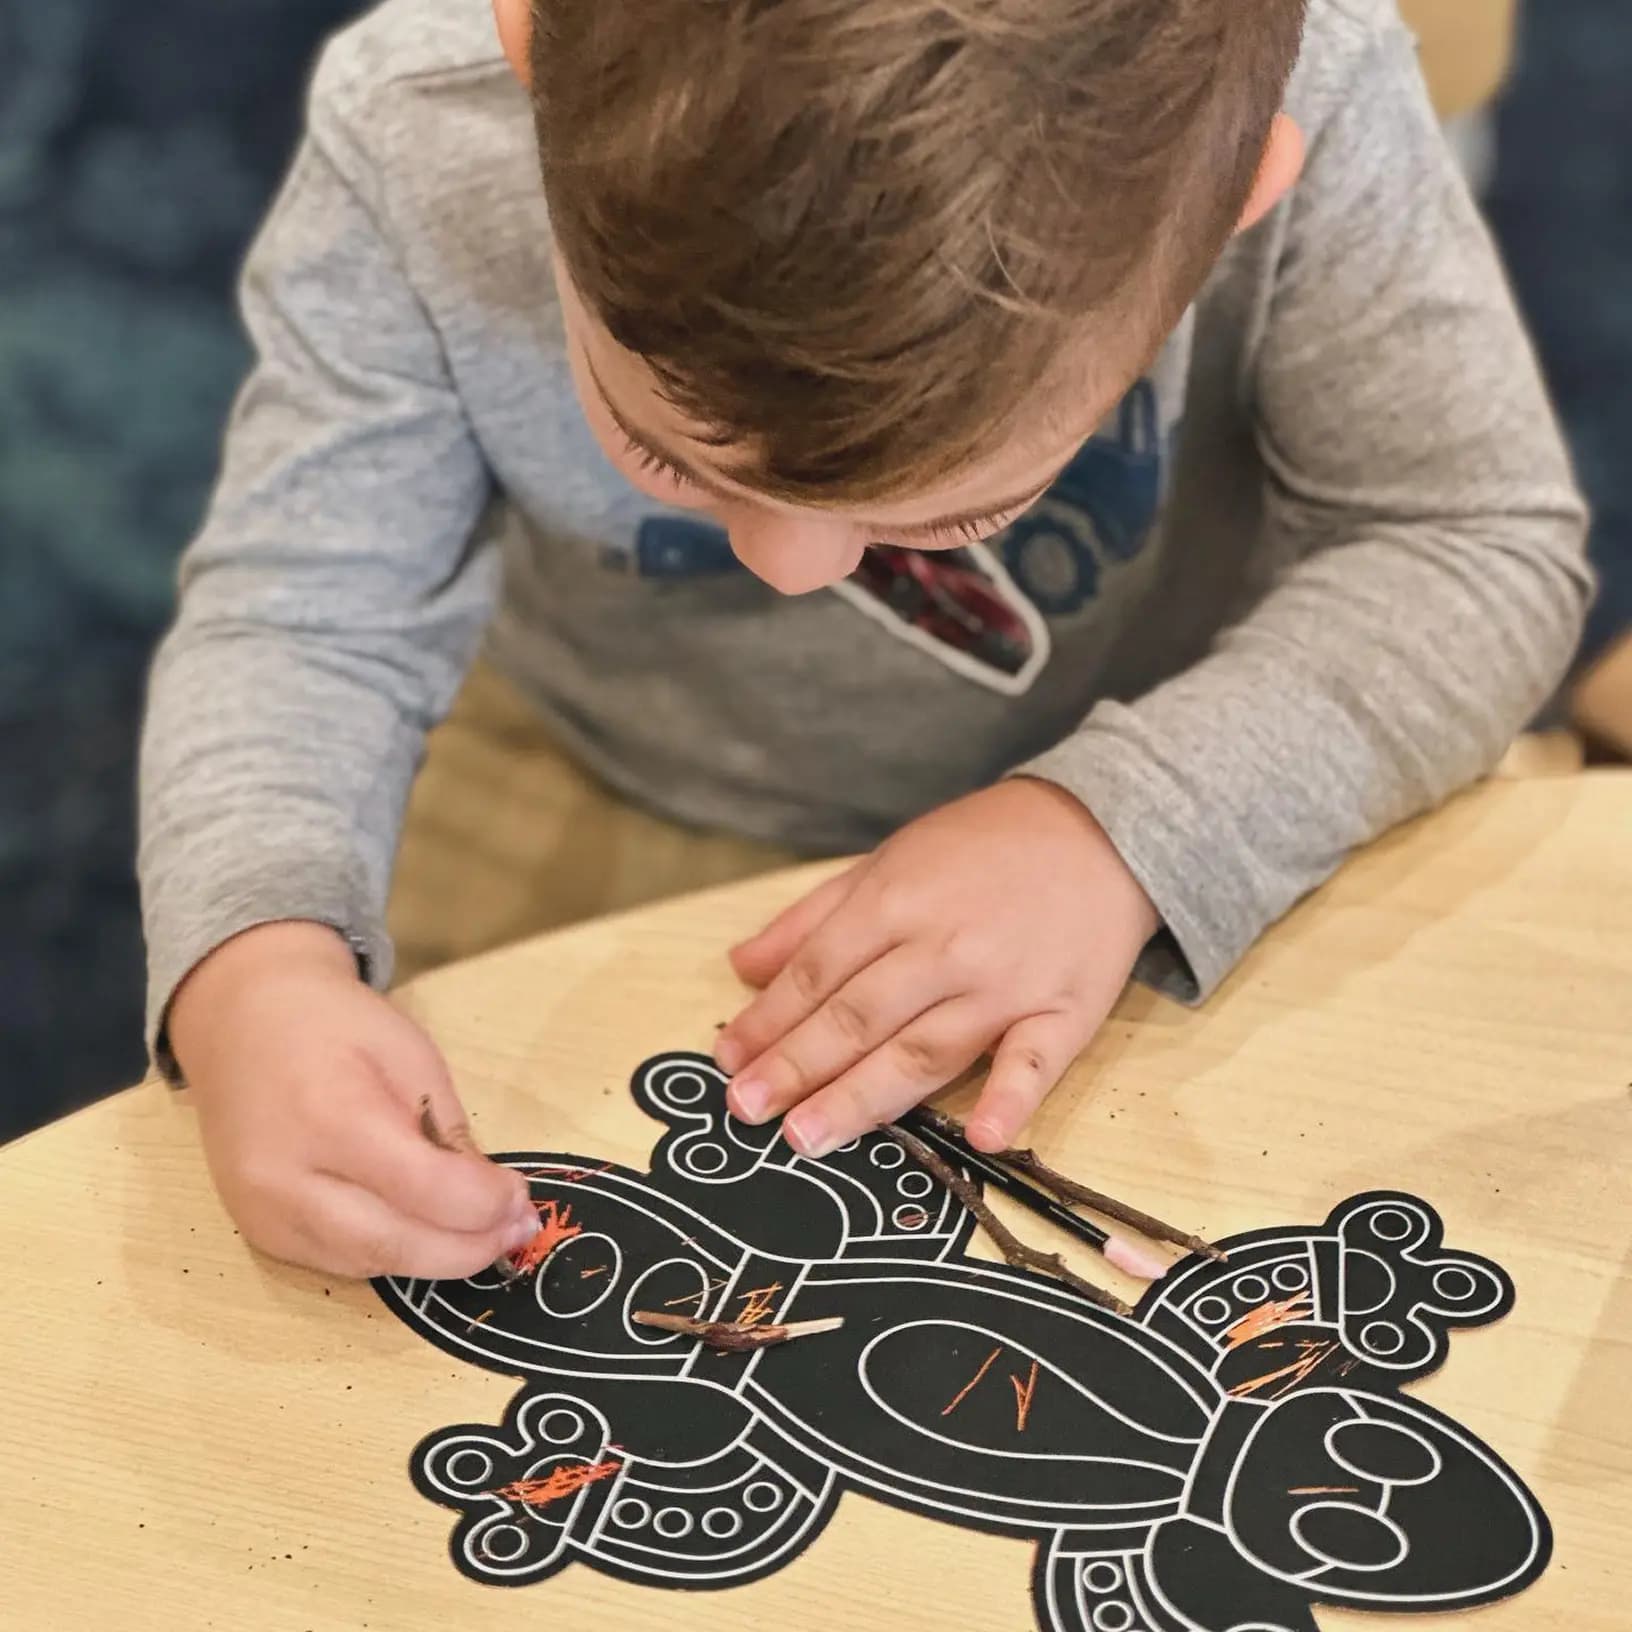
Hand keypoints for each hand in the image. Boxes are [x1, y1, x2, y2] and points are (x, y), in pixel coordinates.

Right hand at [169, 921, 539, 1278]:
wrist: (240, 1020)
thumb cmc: (334, 1024)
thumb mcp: (411, 1055)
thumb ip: (447, 1129)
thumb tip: (490, 1198)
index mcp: (331, 1114)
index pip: (422, 1187)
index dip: (483, 1205)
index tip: (520, 1198)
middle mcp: (285, 1178)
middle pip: (393, 1246)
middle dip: (468, 1250)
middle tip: (516, 1232)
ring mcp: (263, 1213)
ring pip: (367, 1266)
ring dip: (435, 1261)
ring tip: (486, 1237)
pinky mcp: (256, 1231)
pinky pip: (338, 1262)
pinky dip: (391, 1254)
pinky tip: (426, 1231)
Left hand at [714, 780, 1157, 1158]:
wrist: (1102, 830)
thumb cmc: (984, 848)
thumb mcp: (889, 861)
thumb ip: (812, 918)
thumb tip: (741, 968)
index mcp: (896, 901)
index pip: (817, 972)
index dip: (768, 1020)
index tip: (727, 1062)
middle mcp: (944, 946)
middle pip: (858, 1016)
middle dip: (797, 1066)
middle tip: (747, 1111)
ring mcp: (1006, 984)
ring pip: (925, 1050)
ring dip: (864, 1097)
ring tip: (810, 1137)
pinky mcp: (1064, 1013)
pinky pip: (1036, 1062)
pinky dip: (1012, 1099)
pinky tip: (983, 1136)